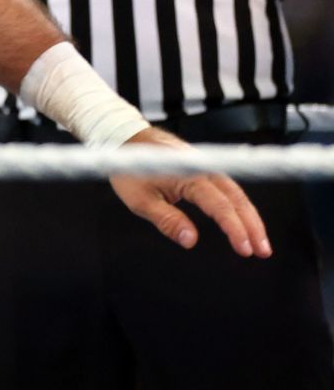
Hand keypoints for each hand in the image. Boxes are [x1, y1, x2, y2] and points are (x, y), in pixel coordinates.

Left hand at [108, 125, 271, 257]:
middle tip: (263, 252)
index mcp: (189, 175)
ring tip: (260, 243)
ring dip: (250, 218)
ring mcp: (205, 165)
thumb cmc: (130, 168)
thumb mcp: (140, 199)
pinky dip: (239, 206)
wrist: (125, 137)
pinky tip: (244, 222)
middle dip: (253, 226)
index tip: (245, 250)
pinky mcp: (204, 167)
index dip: (235, 229)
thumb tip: (191, 241)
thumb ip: (167, 220)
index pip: (220, 205)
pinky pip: (228, 188)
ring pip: (236, 193)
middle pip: (237, 199)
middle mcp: (203, 168)